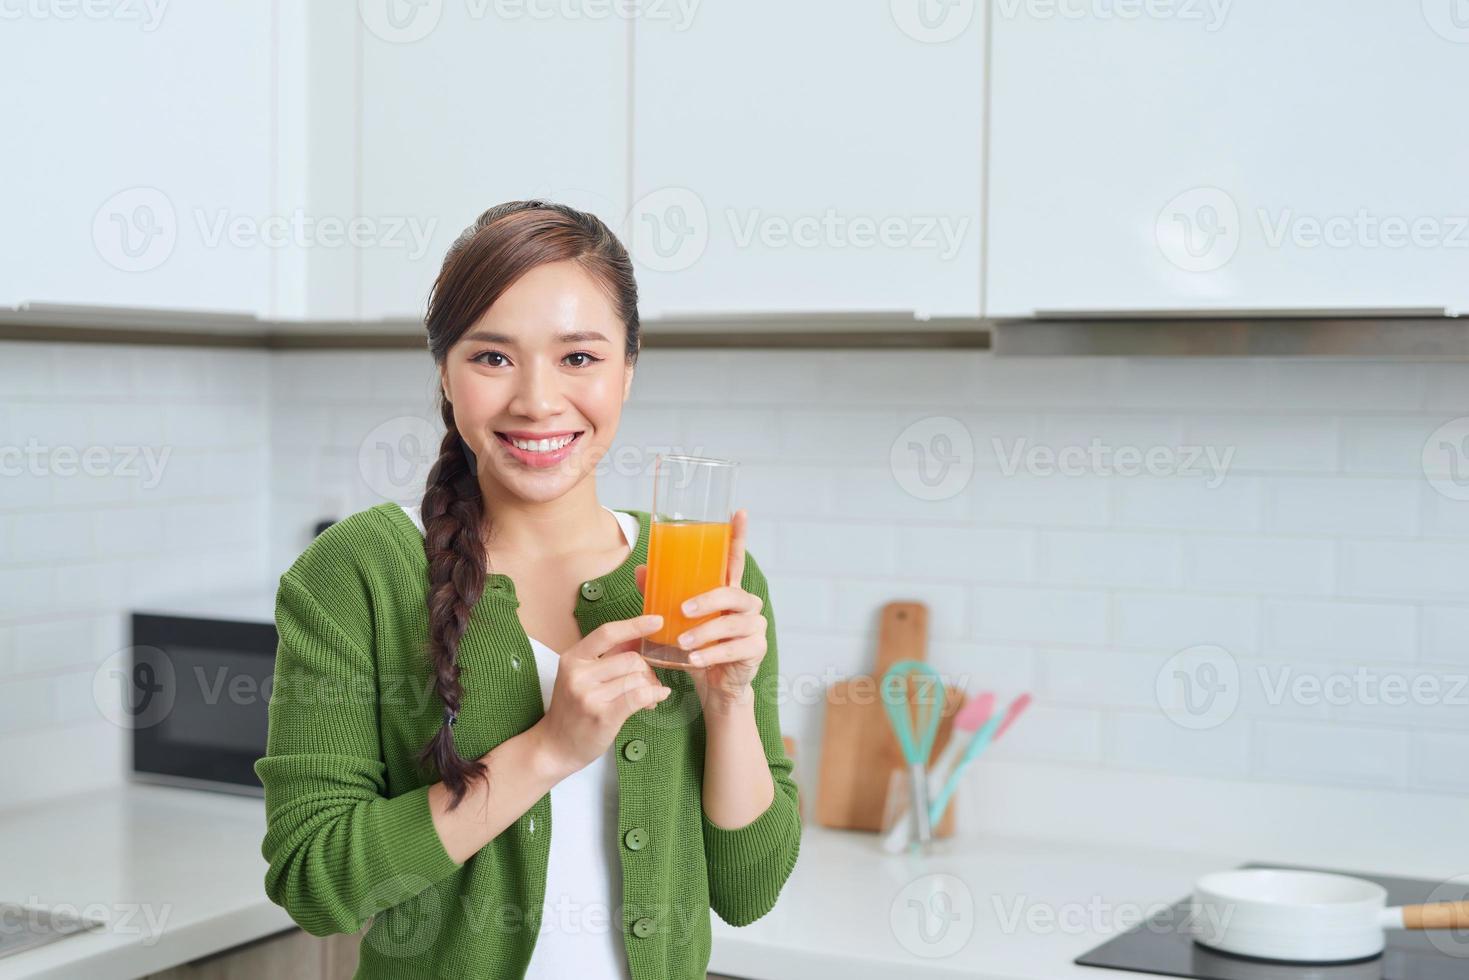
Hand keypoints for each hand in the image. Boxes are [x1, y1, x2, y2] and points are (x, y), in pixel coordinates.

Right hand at [534, 614, 670, 778]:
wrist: (555, 747)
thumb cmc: (573, 710)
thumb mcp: (580, 677)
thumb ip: (605, 658)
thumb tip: (639, 640)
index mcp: (572, 658)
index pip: (607, 633)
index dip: (635, 625)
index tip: (657, 621)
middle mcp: (578, 674)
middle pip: (630, 659)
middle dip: (646, 670)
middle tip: (648, 683)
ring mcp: (589, 696)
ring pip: (637, 678)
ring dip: (650, 686)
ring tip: (648, 698)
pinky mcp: (602, 716)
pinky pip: (639, 696)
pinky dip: (654, 695)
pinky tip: (658, 697)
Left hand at [636, 508, 765, 707]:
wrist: (716, 686)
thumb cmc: (698, 647)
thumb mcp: (677, 622)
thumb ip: (661, 595)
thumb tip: (640, 569)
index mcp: (728, 592)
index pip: (734, 560)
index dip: (738, 536)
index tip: (739, 512)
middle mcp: (746, 605)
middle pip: (733, 594)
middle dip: (708, 600)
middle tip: (683, 610)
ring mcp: (754, 627)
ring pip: (732, 623)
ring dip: (705, 632)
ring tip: (683, 642)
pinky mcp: (756, 650)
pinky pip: (735, 648)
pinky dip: (713, 654)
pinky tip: (695, 659)